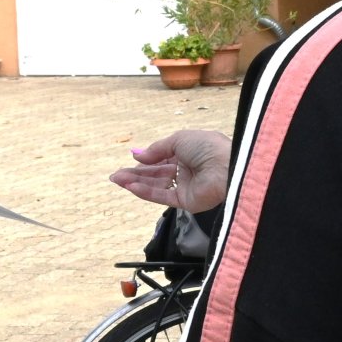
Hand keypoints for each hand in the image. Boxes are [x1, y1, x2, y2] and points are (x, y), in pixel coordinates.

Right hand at [110, 129, 232, 213]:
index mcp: (187, 153)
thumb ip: (156, 149)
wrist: (226, 166)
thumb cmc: (207, 146)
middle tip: (115, 176)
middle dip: (135, 174)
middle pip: (155, 174)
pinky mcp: (186, 202)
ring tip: (117, 180)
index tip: (130, 160)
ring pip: (156, 186)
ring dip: (136, 183)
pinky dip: (146, 192)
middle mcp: (186, 170)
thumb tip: (137, 156)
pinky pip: (162, 196)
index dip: (146, 161)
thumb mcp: (178, 140)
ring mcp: (185, 187)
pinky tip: (130, 187)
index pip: (161, 159)